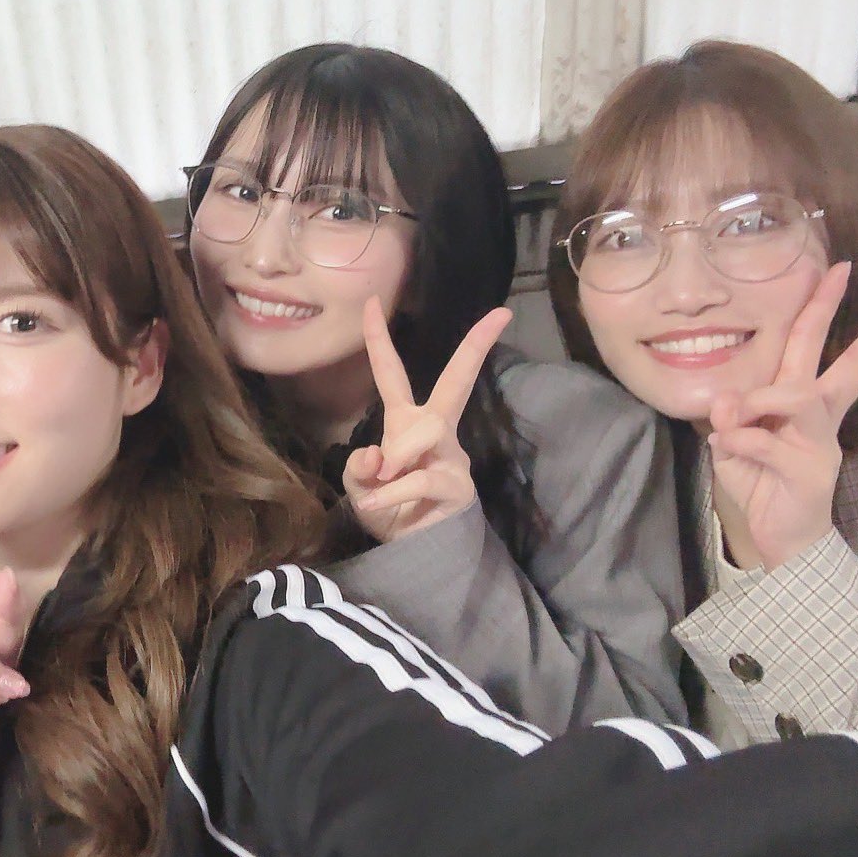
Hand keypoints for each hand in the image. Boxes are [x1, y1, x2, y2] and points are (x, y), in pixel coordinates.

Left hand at [344, 296, 512, 542]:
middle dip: (476, 347)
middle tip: (498, 315)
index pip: (391, 374)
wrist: (412, 555)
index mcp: (405, 422)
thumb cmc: (388, 511)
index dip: (378, 339)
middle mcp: (434, 431)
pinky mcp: (459, 485)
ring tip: (383, 476)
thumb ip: (359, 468)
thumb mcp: (360, 487)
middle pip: (456, 382)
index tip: (371, 301)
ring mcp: (451, 456)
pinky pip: (420, 477)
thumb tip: (378, 454)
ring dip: (399, 451)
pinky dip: (391, 492)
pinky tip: (377, 503)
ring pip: (427, 429)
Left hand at [708, 262, 857, 569]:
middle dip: (848, 314)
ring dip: (757, 400)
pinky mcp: (810, 471)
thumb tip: (727, 398)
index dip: (830, 307)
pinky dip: (736, 444)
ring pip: (797, 396)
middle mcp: (819, 415)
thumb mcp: (732, 441)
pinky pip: (762, 443)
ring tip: (733, 417)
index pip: (821, 346)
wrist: (778, 536)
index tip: (845, 265)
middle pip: (843, 358)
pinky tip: (728, 454)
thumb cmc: (758, 480)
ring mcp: (820, 442)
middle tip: (850, 268)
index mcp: (802, 400)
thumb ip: (729, 415)